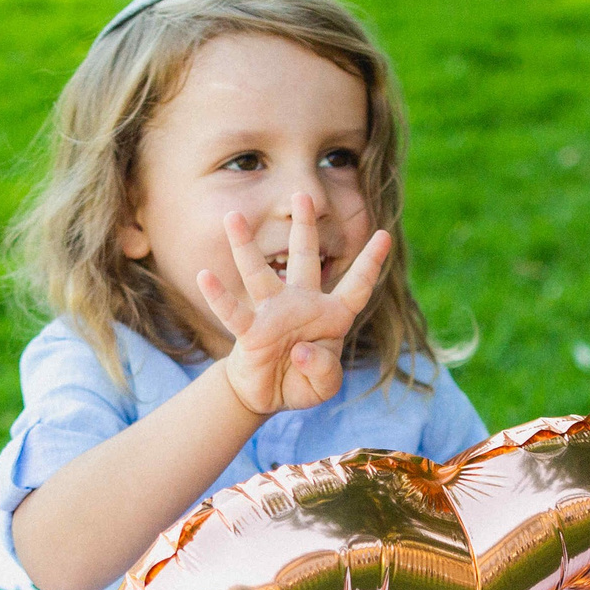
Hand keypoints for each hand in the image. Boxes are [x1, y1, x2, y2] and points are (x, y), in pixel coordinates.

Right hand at [198, 195, 392, 417]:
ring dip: (245, 246)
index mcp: (331, 316)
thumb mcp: (325, 385)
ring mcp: (273, 314)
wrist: (267, 394)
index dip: (370, 263)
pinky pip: (234, 312)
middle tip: (301, 195)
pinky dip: (220, 296)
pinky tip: (205, 276)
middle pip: (303, 258)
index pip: (355, 286)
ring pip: (259, 274)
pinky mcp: (250, 332)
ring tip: (232, 216)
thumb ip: (324, 369)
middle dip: (303, 226)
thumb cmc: (301, 380)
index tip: (385, 235)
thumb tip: (302, 349)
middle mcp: (301, 305)